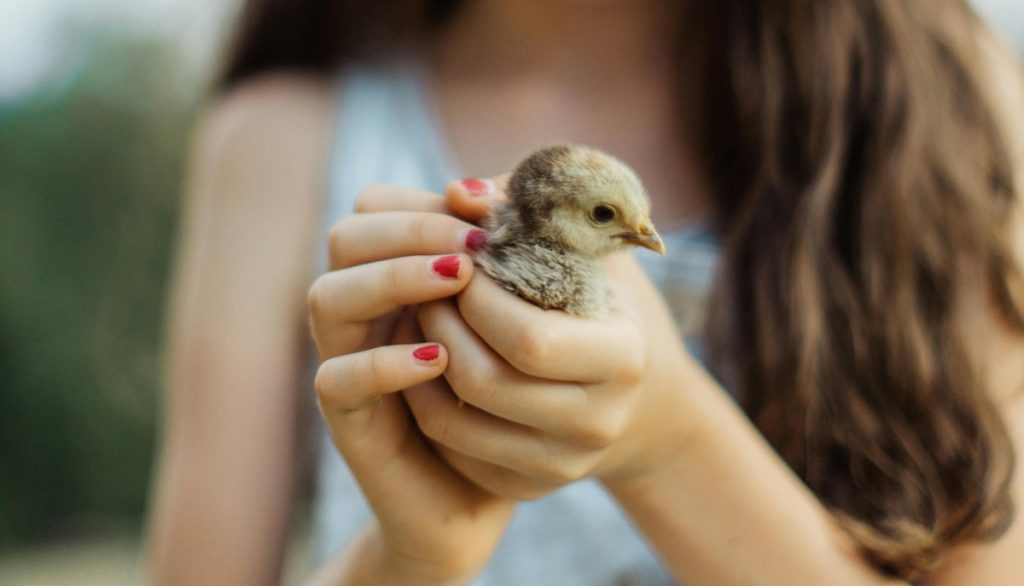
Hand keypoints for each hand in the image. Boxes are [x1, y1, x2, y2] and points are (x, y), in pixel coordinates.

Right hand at [307, 186, 514, 583]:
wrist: (488, 488)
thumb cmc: (513, 391)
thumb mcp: (519, 317)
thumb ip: (504, 258)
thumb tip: (488, 191)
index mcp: (396, 277)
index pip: (375, 209)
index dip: (422, 199)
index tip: (484, 208)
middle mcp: (363, 312)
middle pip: (345, 238)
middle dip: (409, 229)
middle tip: (474, 242)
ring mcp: (349, 361)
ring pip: (328, 296)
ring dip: (392, 279)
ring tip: (460, 279)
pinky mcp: (351, 421)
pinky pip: (336, 378)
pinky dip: (384, 362)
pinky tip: (440, 358)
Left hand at [399, 180, 700, 499]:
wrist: (640, 401)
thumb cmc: (607, 307)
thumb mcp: (590, 253)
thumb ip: (532, 215)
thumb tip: (460, 190)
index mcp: (624, 358)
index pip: (528, 338)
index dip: (478, 297)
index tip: (461, 260)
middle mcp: (599, 422)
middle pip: (484, 382)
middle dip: (441, 324)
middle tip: (428, 288)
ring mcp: (563, 464)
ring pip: (455, 422)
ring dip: (419, 362)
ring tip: (421, 318)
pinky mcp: (528, 486)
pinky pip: (452, 449)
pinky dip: (424, 402)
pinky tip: (425, 362)